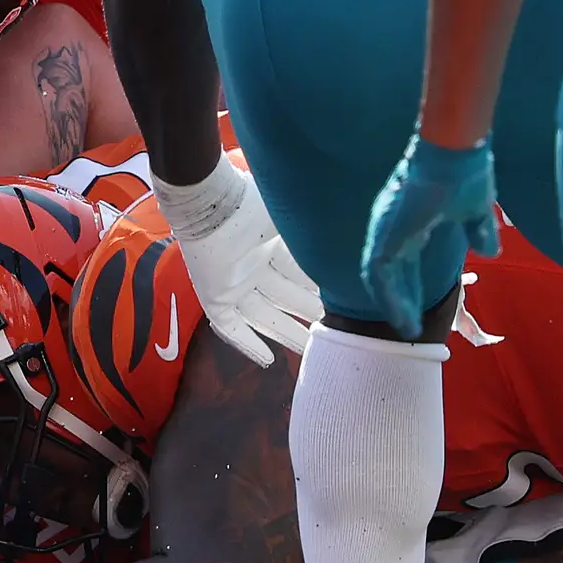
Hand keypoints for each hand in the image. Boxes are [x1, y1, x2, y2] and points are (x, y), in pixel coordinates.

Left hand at [156, 155, 321, 364]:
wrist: (212, 202)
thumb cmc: (255, 202)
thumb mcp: (294, 219)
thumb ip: (319, 234)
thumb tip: (350, 250)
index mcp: (272, 243)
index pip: (300, 273)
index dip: (320, 288)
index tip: (342, 302)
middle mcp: (255, 265)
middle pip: (286, 298)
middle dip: (310, 315)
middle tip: (335, 334)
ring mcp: (233, 282)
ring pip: (263, 316)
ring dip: (287, 333)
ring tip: (312, 351)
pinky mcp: (213, 296)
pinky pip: (229, 326)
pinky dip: (247, 343)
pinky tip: (267, 361)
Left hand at [359, 137, 495, 337]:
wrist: (457, 150)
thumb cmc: (467, 171)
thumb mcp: (478, 210)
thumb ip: (481, 230)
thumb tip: (490, 251)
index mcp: (409, 217)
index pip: (404, 257)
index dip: (411, 283)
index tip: (419, 306)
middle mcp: (391, 224)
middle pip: (392, 270)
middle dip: (401, 297)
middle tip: (410, 323)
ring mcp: (385, 228)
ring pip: (381, 277)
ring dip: (395, 303)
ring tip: (407, 327)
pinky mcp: (385, 234)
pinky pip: (379, 275)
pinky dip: (390, 298)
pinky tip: (404, 318)